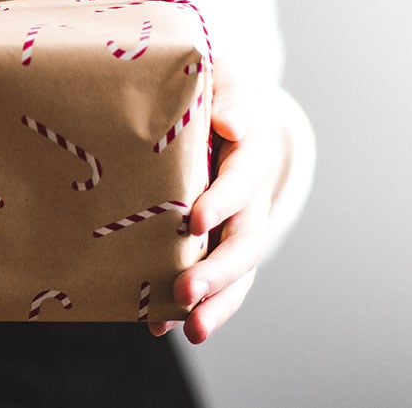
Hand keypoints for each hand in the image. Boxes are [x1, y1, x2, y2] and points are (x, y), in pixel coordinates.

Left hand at [148, 59, 285, 343]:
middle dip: (218, 271)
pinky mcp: (215, 246)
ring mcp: (236, 228)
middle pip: (244, 241)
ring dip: (216, 304)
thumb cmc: (215, 93)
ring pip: (236, 273)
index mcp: (252, 154)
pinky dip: (190, 307)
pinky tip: (159, 326)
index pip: (242, 180)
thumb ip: (228, 97)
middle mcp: (251, 199)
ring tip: (192, 331)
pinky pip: (212, 283)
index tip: (194, 220)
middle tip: (186, 291)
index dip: (223, 200)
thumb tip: (229, 124)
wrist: (226, 115)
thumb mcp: (224, 81)